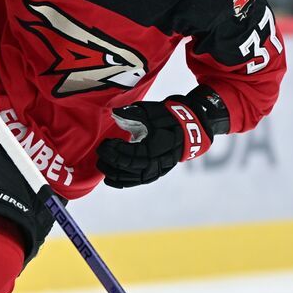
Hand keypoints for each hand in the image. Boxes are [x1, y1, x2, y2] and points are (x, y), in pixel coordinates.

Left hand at [96, 96, 210, 187]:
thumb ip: (133, 113)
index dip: (115, 151)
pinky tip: (111, 179)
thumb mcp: (152, 111)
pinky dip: (124, 181)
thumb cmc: (170, 117)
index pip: (131, 155)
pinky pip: (138, 181)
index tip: (105, 143)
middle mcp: (159, 162)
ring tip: (102, 166)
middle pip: (130, 168)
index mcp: (157, 147)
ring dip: (115, 174)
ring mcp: (159, 169)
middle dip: (112, 162)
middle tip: (100, 153)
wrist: (191, 126)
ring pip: (133, 178)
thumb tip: (114, 112)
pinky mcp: (158, 172)